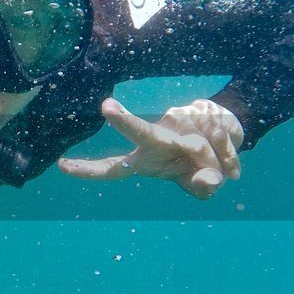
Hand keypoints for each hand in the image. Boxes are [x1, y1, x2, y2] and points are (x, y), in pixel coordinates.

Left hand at [58, 98, 243, 199]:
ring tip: (227, 172)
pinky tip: (232, 158)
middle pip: (142, 131)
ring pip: (200, 146)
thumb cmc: (197, 166)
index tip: (62, 165)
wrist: (226, 136)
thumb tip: (208, 179)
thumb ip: (200, 187)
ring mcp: (178, 122)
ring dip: (218, 163)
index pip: (113, 168)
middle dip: (125, 121)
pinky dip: (232, 154)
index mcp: (146, 160)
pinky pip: (221, 138)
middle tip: (106, 106)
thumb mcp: (198, 185)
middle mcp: (156, 139)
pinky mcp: (201, 111)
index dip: (89, 170)